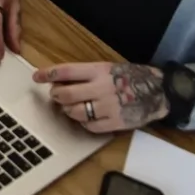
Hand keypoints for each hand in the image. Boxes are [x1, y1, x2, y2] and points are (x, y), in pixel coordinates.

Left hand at [33, 62, 168, 132]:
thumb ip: (85, 74)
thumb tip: (58, 81)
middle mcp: (102, 88)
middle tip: (56, 95)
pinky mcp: (115, 122)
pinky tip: (86, 117)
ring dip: (67, 110)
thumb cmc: (129, 77)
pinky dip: (83, 122)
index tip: (36, 76)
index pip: (67, 71)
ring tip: (71, 106)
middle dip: (56, 95)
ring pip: (75, 112)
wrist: (158, 91)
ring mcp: (109, 106)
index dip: (48, 74)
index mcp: (99, 70)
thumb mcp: (107, 68)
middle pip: (66, 94)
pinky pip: (89, 126)